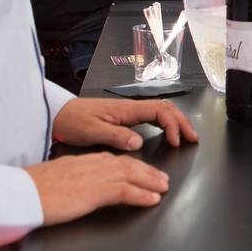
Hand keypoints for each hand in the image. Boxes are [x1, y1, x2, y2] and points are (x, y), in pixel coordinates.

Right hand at [23, 153, 169, 225]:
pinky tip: (152, 200)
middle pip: (128, 165)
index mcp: (83, 160)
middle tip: (162, 179)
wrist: (22, 192)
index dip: (132, 165)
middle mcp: (93, 165)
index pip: (114, 160)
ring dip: (151, 182)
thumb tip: (79, 184)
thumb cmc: (32, 188)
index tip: (143, 170)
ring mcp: (95, 177)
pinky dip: (142, 195)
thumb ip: (72, 177)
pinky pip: (125, 191)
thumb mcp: (56, 177)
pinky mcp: (94, 192)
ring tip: (163, 188)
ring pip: (131, 175)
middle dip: (148, 172)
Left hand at [53, 97, 198, 150]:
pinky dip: (165, 122)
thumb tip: (139, 143)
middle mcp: (130, 107)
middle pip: (165, 108)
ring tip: (186, 136)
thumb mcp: (91, 132)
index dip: (172, 125)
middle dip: (182, 122)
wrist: (58, 113)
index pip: (159, 112)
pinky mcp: (124, 116)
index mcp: (126, 110)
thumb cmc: (73, 122)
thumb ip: (115, 137)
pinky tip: (167, 133)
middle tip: (193, 139)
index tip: (175, 142)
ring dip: (176, 121)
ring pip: (160, 110)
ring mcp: (128, 111)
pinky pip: (152, 115)